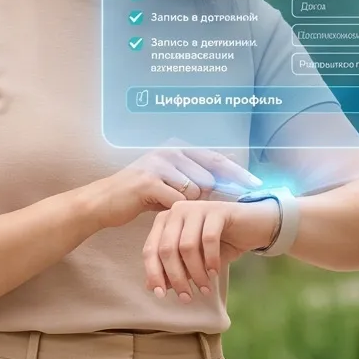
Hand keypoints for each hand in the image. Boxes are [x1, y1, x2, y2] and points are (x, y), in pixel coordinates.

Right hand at [79, 144, 255, 232]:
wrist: (101, 203)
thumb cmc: (137, 196)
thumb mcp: (167, 182)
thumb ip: (192, 179)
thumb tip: (223, 185)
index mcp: (176, 148)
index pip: (216, 159)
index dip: (237, 172)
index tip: (257, 185)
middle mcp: (169, 150)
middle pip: (207, 179)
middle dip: (204, 198)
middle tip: (191, 209)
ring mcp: (158, 164)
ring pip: (193, 192)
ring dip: (185, 206)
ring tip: (163, 203)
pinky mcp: (149, 181)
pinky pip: (177, 201)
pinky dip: (173, 210)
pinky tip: (159, 208)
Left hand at [142, 196, 276, 301]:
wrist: (253, 226)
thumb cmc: (221, 243)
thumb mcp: (194, 261)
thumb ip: (174, 270)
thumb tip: (151, 287)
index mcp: (166, 221)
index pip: (151, 249)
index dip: (154, 274)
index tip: (161, 294)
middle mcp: (177, 210)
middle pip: (167, 249)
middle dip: (176, 277)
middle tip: (187, 297)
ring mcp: (197, 207)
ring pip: (187, 246)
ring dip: (195, 272)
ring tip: (204, 287)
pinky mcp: (217, 210)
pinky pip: (208, 239)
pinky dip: (210, 259)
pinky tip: (215, 272)